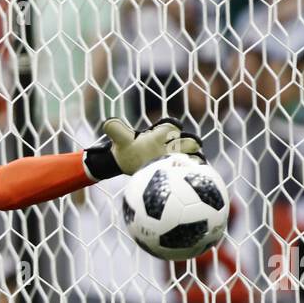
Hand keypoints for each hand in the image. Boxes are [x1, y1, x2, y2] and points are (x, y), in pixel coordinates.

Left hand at [83, 117, 202, 179]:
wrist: (130, 162)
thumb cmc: (126, 150)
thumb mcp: (121, 141)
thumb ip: (116, 130)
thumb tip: (107, 123)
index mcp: (159, 135)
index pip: (170, 128)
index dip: (171, 129)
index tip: (173, 131)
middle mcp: (170, 145)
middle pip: (187, 141)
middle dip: (190, 144)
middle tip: (192, 149)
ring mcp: (175, 157)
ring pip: (192, 156)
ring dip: (195, 160)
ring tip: (196, 166)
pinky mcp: (176, 169)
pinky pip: (190, 169)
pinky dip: (194, 173)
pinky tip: (196, 180)